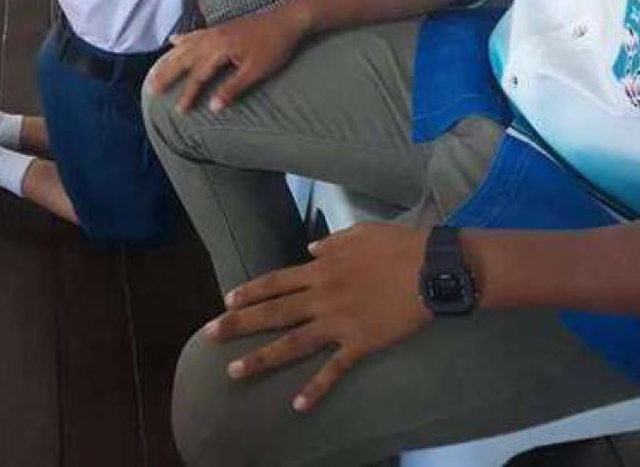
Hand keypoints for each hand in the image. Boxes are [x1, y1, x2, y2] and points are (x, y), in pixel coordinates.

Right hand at [147, 1, 308, 111]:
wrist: (287, 20)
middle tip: (151, 89)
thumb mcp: (256, 71)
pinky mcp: (220, 28)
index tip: (179, 111)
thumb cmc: (274, 47)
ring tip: (155, 71)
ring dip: (169, 59)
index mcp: (220, 49)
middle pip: (184, 58)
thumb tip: (212, 107)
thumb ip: (232, 88)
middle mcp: (212, 38)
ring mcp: (215, 31)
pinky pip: (195, 34)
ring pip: (185, 46)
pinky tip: (173, 41)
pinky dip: (182, 39)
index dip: (188, 94)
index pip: (199, 75)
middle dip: (167, 74)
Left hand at [204, 223, 429, 411]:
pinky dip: (316, 388)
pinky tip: (298, 405)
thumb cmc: (397, 246)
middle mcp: (321, 295)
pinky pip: (333, 369)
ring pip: (292, 342)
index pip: (276, 280)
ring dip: (261, 358)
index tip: (226, 300)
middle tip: (209, 335)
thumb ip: (331, 242)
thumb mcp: (359, 233)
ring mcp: (338, 321)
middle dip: (238, 324)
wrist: (430, 268)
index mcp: (321, 267)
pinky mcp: (360, 343)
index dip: (250, 291)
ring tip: (235, 372)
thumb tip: (311, 247)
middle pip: (273, 311)